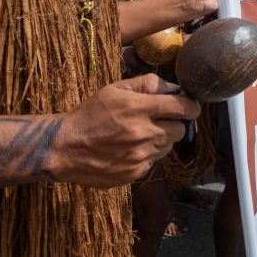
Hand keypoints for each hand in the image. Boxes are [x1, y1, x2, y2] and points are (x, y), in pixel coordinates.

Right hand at [48, 74, 199, 187]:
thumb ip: (147, 84)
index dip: (191, 106)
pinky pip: (154, 161)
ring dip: (161, 139)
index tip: (190, 106)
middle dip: (174, 123)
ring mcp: (140, 157)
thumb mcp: (115, 89)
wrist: (65, 148)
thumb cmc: (90, 114)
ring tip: (139, 133)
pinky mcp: (136, 174)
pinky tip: (129, 148)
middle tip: (159, 119)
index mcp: (139, 109)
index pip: (182, 108)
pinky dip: (147, 154)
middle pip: (180, 129)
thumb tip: (174, 88)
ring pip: (167, 146)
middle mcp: (143, 134)